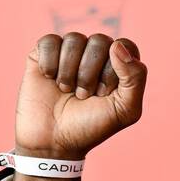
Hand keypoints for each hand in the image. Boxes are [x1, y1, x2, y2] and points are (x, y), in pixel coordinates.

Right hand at [14, 32, 147, 158]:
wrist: (53, 141)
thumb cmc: (91, 126)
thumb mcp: (125, 110)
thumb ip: (135, 77)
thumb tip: (117, 46)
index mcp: (118, 66)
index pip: (125, 45)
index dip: (115, 69)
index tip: (105, 93)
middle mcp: (95, 55)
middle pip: (99, 41)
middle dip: (90, 74)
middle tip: (84, 96)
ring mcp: (69, 53)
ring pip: (74, 39)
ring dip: (69, 72)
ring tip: (66, 91)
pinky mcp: (44, 54)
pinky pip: (50, 41)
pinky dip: (50, 64)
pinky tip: (49, 80)